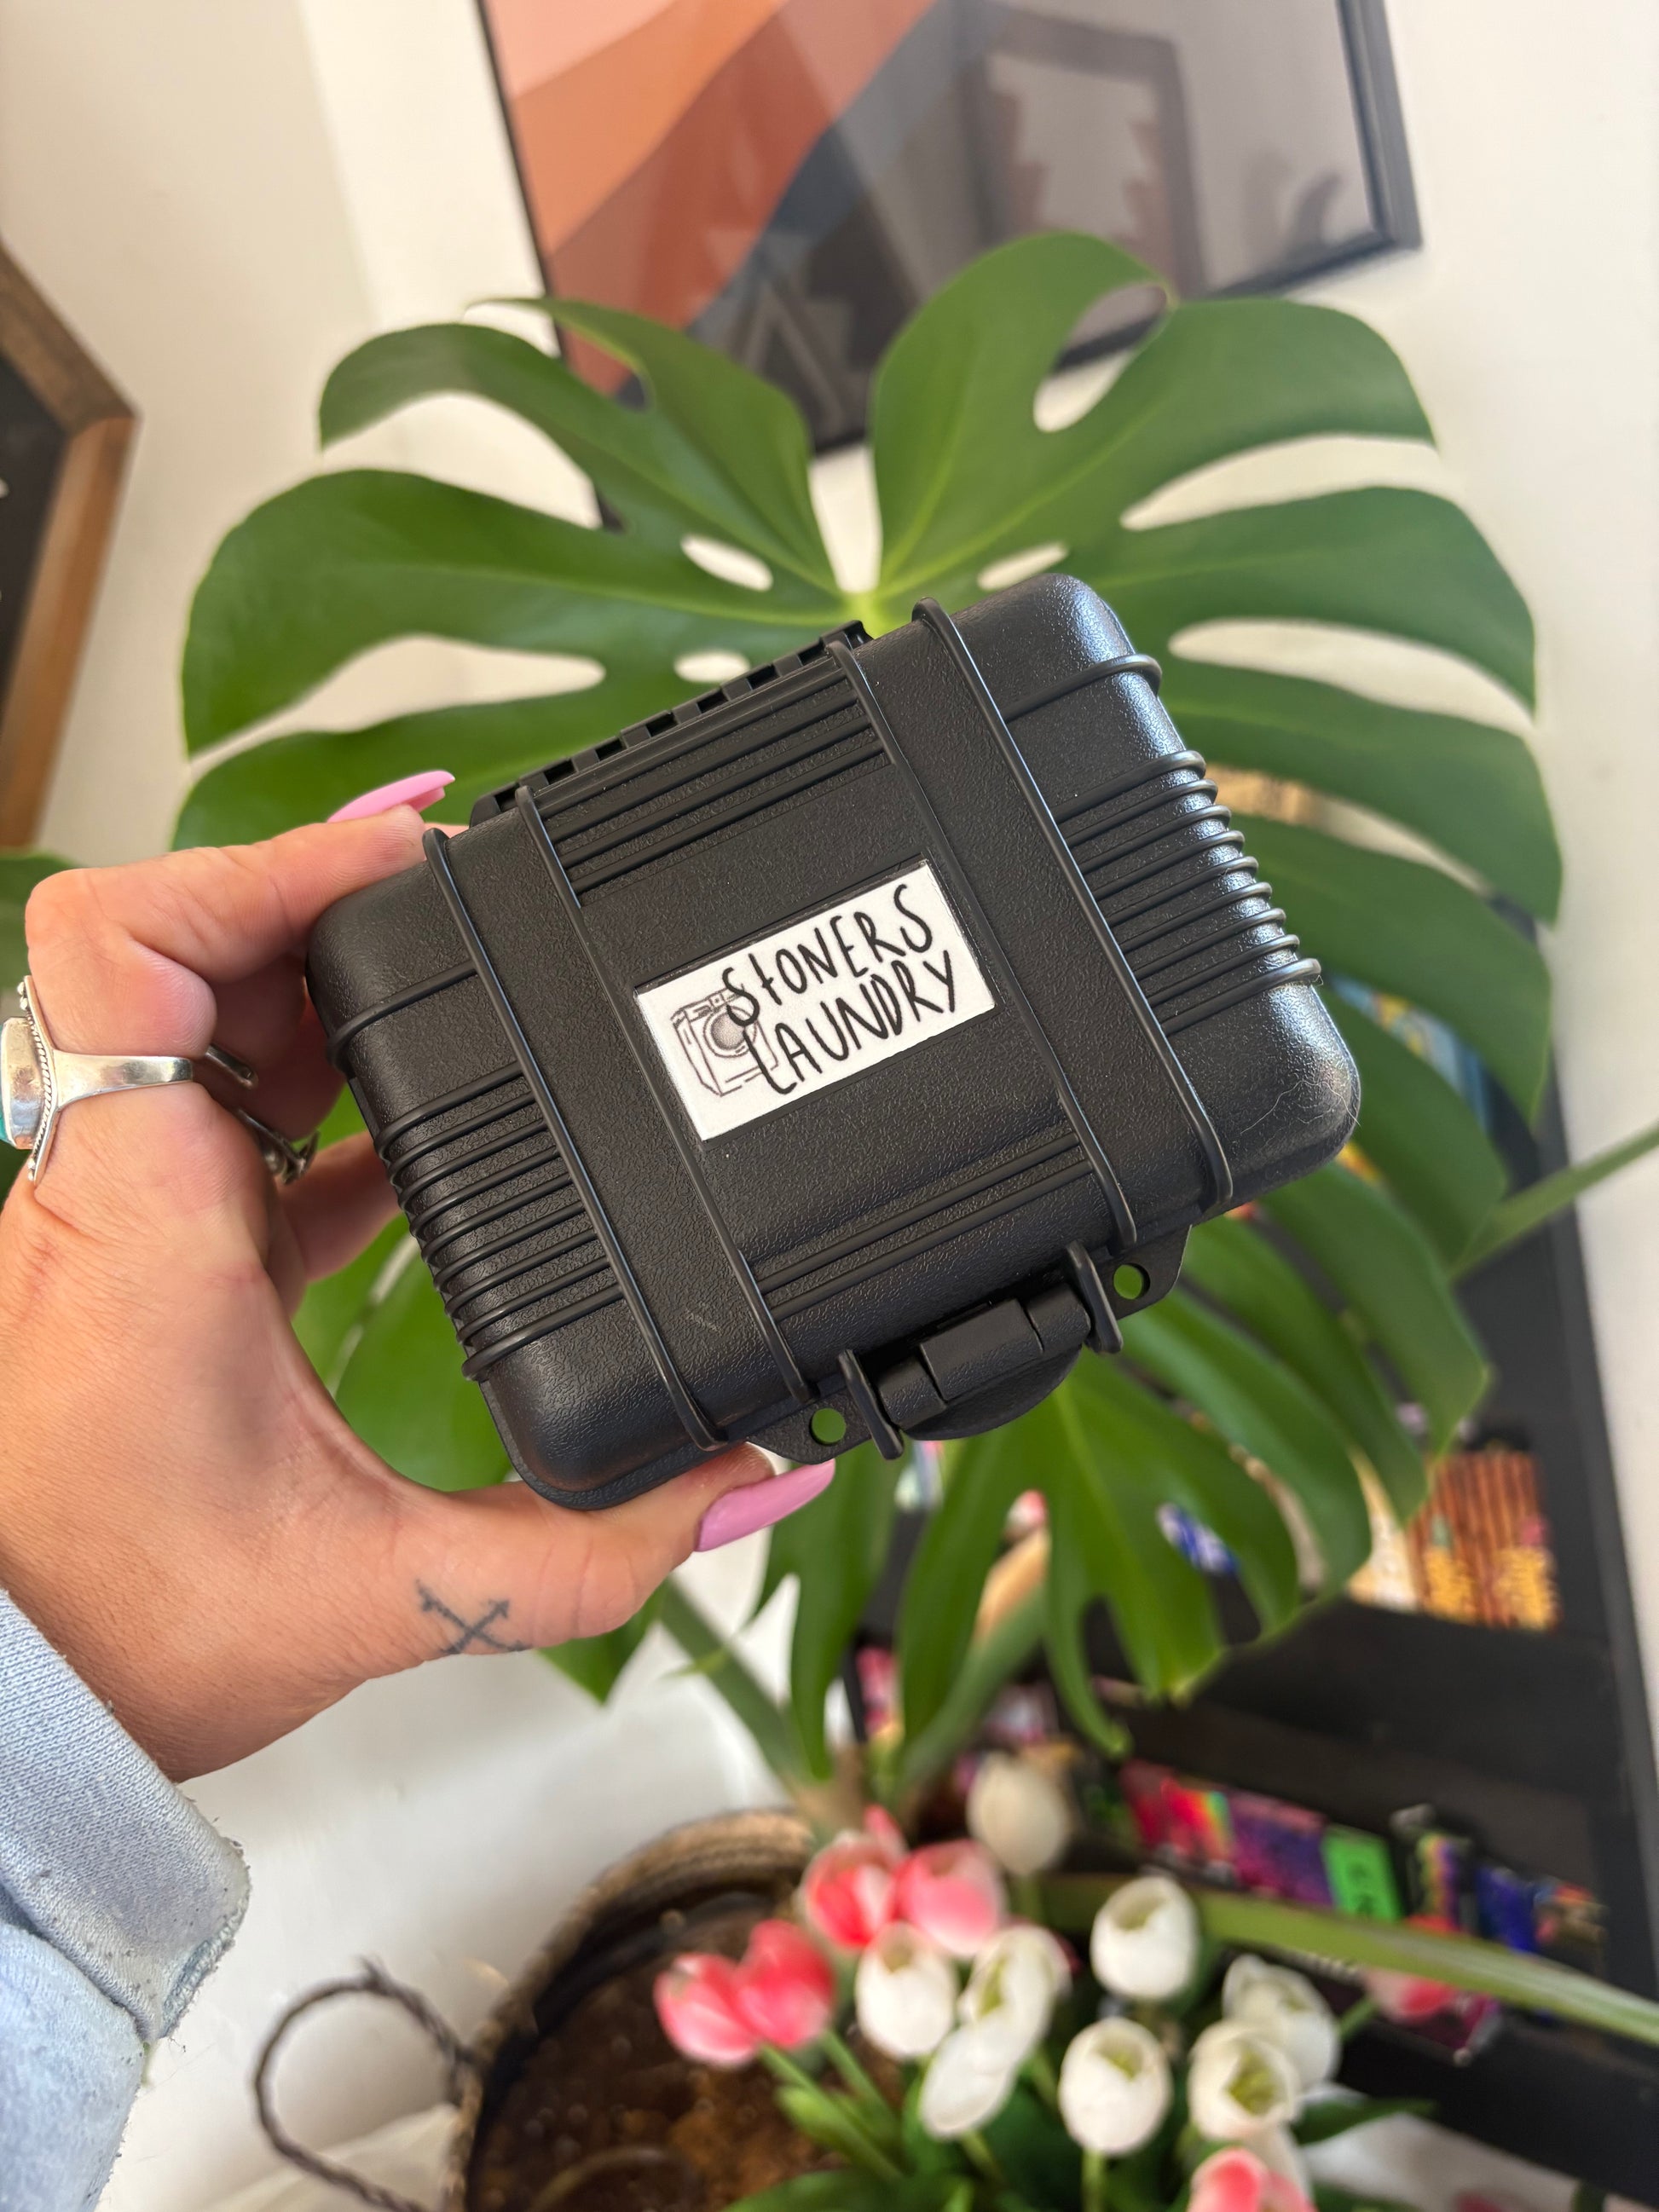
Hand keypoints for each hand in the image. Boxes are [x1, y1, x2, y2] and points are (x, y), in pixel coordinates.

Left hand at [0, 812, 769, 1778]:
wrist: (7, 1709)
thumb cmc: (120, 1635)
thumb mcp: (390, 1596)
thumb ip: (596, 1547)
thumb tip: (748, 1481)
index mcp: (148, 1213)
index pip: (135, 938)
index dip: (268, 857)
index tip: (406, 851)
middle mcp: (110, 1183)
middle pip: (198, 947)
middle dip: (339, 907)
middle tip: (472, 900)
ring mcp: (114, 1211)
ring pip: (207, 1020)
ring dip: (328, 988)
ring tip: (464, 980)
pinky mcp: (142, 1254)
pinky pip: (226, 1116)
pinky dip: (322, 1091)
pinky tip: (423, 1131)